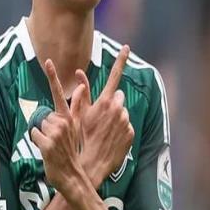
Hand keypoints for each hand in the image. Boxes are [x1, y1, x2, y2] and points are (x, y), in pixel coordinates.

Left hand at [30, 59, 86, 194]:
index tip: (48, 62)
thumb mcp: (77, 127)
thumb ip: (78, 106)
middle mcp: (62, 122)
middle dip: (45, 127)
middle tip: (55, 141)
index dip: (53, 76)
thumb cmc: (72, 150)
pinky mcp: (47, 144)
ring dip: (41, 135)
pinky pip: (34, 135)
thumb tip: (81, 86)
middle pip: (43, 115)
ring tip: (52, 146)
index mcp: (69, 117)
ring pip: (38, 125)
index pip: (60, 93)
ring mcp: (55, 133)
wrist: (72, 175)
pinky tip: (46, 150)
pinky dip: (36, 142)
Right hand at [76, 45, 134, 186]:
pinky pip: (126, 124)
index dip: (121, 59)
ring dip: (115, 116)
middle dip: (111, 101)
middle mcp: (118, 108)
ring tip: (103, 129)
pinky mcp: (131, 132)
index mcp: (105, 101)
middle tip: (100, 115)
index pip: (114, 75)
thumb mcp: (77, 114)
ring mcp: (126, 120)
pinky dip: (119, 128)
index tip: (126, 47)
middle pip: (118, 96)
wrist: (92, 162)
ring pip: (122, 111)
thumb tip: (80, 76)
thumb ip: (81, 93)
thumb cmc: (82, 137)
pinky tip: (110, 137)